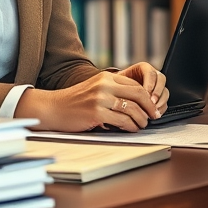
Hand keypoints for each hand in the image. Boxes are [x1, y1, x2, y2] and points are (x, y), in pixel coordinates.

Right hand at [17, 72, 158, 132]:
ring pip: (132, 109)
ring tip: (142, 125)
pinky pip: (122, 121)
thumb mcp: (95, 89)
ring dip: (141, 119)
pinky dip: (131, 126)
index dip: (148, 97)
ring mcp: (100, 99)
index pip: (136, 85)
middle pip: (138, 94)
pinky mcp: (96, 113)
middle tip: (154, 116)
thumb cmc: (75, 101)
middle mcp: (104, 86)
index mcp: (106, 78)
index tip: (153, 106)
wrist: (53, 108)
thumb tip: (136, 100)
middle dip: (150, 107)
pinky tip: (131, 129)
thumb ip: (113, 90)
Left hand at [116, 62, 168, 115]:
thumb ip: (124, 84)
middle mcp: (152, 76)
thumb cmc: (116, 87)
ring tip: (153, 110)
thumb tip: (131, 93)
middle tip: (152, 102)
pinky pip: (165, 102)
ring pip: (165, 91)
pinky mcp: (158, 98)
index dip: (150, 83)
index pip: (150, 72)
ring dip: (161, 101)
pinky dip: (161, 108)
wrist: (117, 94)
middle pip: (161, 80)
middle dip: (158, 92)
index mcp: (143, 68)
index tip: (146, 93)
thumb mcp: (117, 82)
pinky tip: (154, 113)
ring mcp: (156, 87)